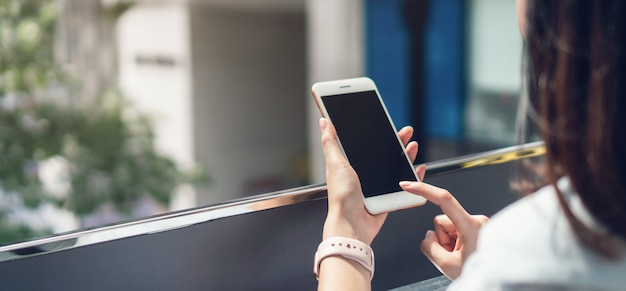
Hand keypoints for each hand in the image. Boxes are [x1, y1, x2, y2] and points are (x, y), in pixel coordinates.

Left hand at [319, 118, 424, 243]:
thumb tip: (324, 122)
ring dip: (406, 157)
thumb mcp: (335, 164)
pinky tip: (418, 169)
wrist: (353, 225)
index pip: (367, 145)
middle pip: (385, 155)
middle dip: (397, 143)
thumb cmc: (341, 197)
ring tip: (412, 147)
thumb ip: (330, 143)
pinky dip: (413, 178)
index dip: (379, 134)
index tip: (388, 124)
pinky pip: (403, 187)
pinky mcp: (387, 199)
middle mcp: (364, 176)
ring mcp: (376, 188)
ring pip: (395, 169)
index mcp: (350, 166)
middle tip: (406, 132)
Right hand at [399, 181, 487, 278]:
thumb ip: (429, 246)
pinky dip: (455, 243)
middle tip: (453, 256)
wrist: (496, 282)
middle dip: (442, 239)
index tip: (408, 185)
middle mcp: (477, 221)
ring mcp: (478, 224)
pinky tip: (464, 253)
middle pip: (442, 222)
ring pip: (448, 227)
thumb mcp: (446, 264)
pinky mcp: (477, 228)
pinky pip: (456, 231)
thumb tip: (428, 236)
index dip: (423, 190)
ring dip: (449, 243)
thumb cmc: (479, 273)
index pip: (444, 200)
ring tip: (461, 256)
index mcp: (472, 226)